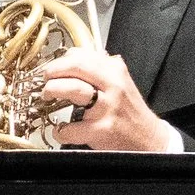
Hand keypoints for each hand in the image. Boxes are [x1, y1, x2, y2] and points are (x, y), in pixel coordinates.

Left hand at [39, 48, 171, 152]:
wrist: (149, 138)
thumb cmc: (129, 111)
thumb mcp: (120, 82)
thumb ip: (99, 69)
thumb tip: (70, 59)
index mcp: (115, 71)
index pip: (82, 55)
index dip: (61, 60)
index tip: (53, 67)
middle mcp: (113, 85)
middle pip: (76, 67)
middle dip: (54, 70)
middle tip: (45, 79)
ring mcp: (107, 107)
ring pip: (73, 89)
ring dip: (53, 90)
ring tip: (47, 95)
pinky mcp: (102, 129)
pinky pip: (72, 128)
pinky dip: (61, 130)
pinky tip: (60, 130)